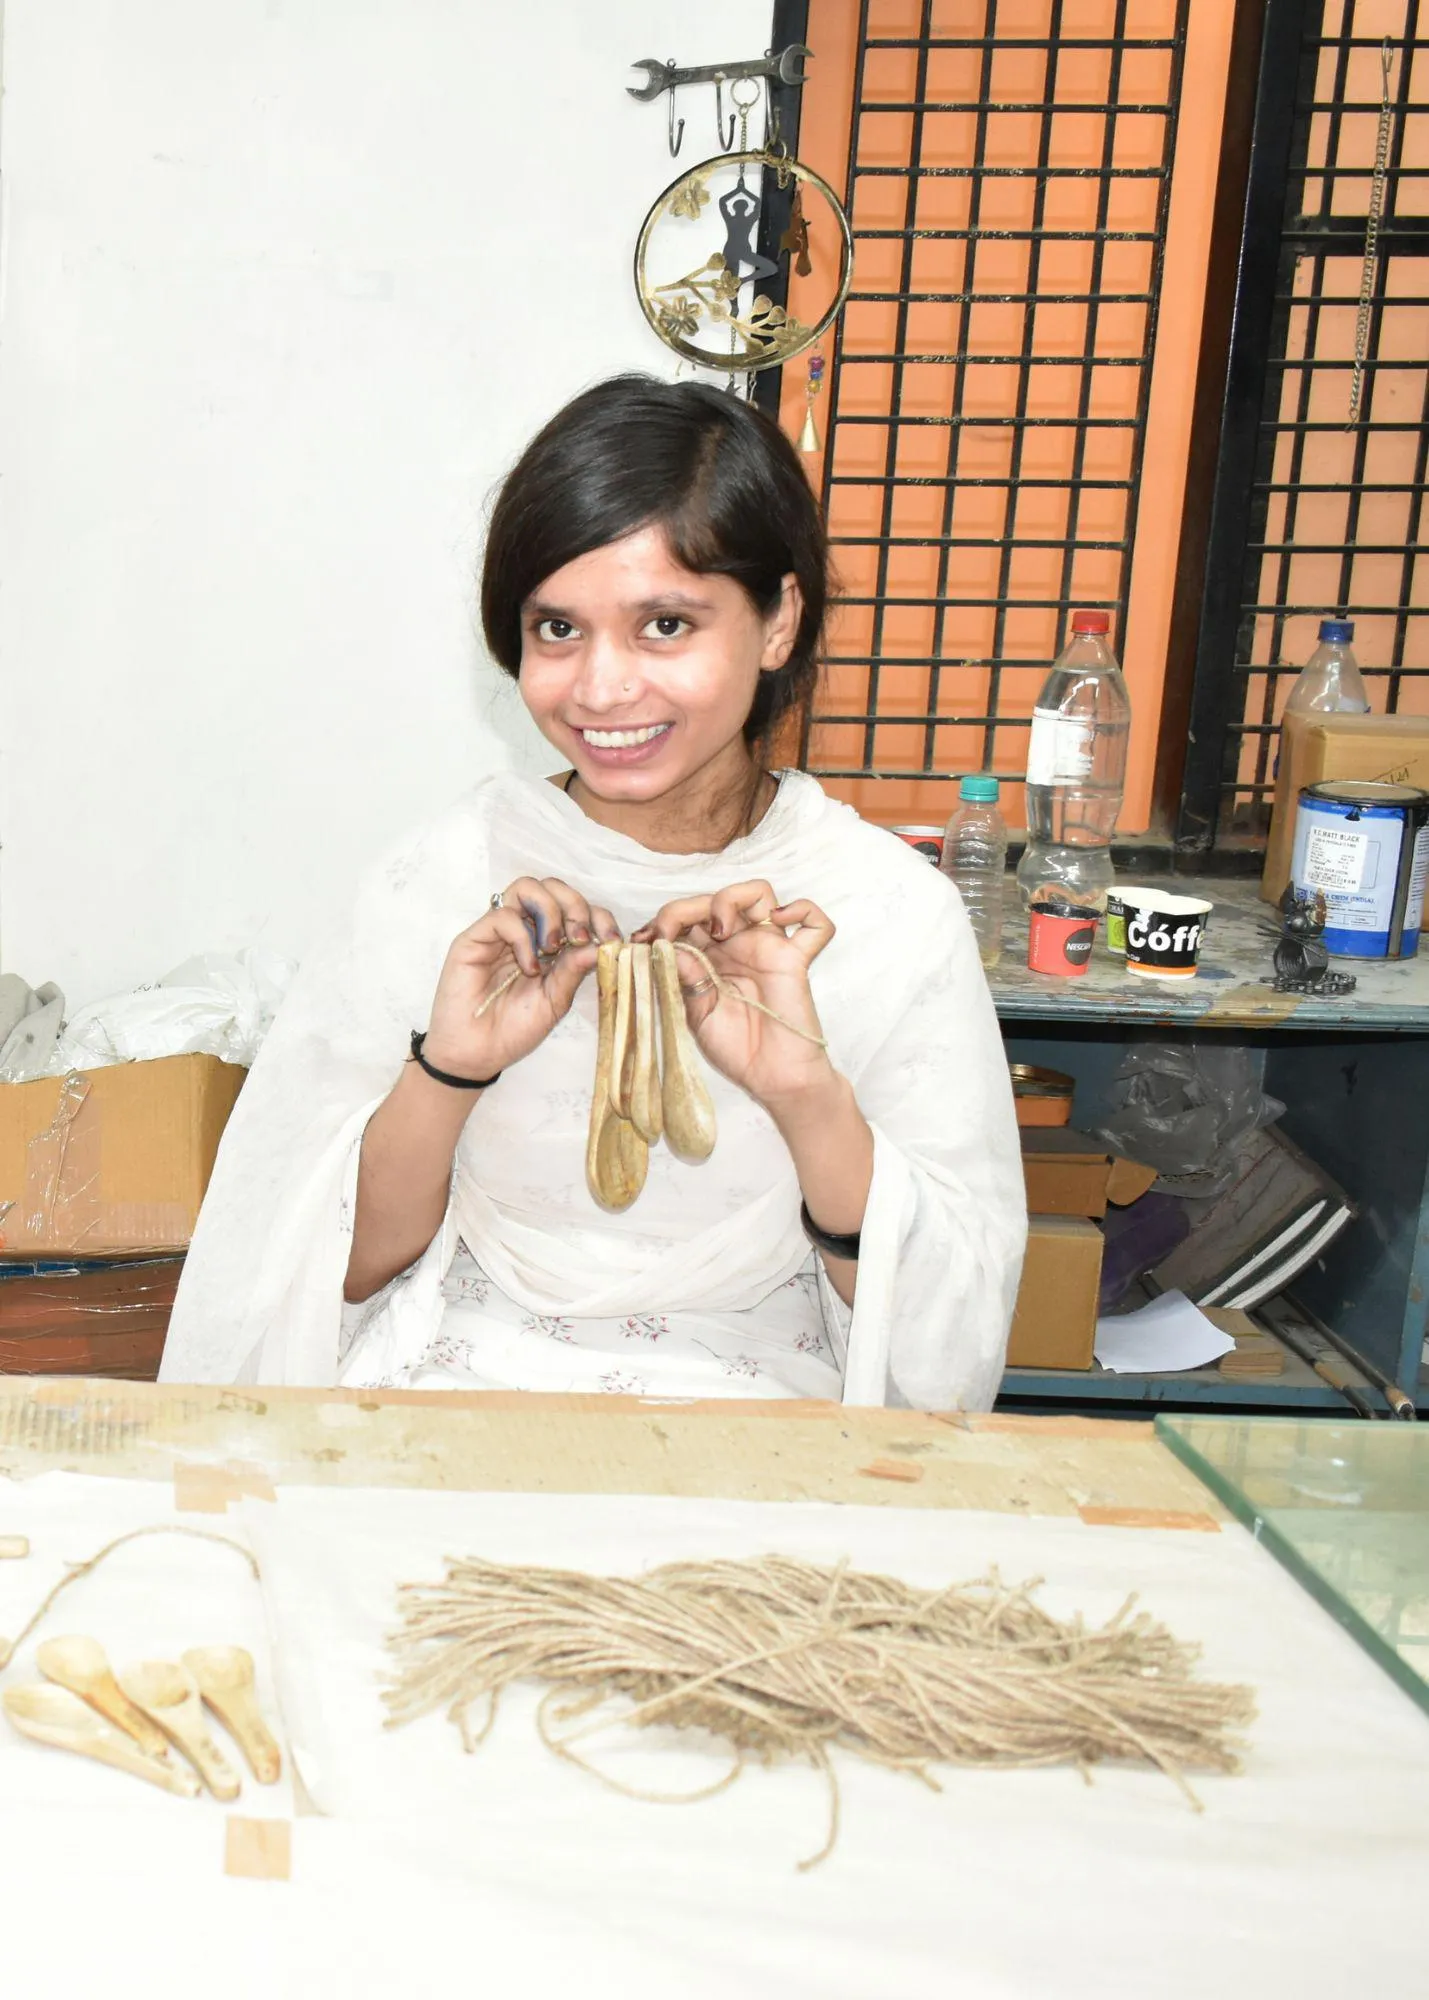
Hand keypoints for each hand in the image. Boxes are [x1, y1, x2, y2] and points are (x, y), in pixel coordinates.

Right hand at [423, 877, 620, 1080]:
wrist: (477, 1054)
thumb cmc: (514, 1029)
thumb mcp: (556, 1001)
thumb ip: (575, 970)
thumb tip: (604, 944)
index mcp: (551, 943)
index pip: (578, 908)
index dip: (599, 916)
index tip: (612, 940)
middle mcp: (527, 930)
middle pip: (553, 887)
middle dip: (575, 906)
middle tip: (579, 938)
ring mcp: (500, 931)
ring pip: (526, 887)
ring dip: (549, 912)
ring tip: (552, 947)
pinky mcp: (475, 937)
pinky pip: (503, 915)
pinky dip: (523, 936)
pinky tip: (528, 967)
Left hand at [633, 879, 835, 1110]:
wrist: (771, 1078)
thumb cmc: (734, 1049)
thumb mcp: (695, 1012)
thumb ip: (683, 977)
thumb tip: (667, 944)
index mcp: (709, 956)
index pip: (687, 918)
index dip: (664, 920)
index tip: (644, 939)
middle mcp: (738, 945)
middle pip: (716, 898)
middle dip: (685, 908)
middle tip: (668, 931)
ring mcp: (768, 948)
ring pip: (759, 892)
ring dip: (732, 898)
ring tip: (719, 929)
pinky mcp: (796, 960)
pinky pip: (815, 924)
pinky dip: (802, 910)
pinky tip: (778, 921)